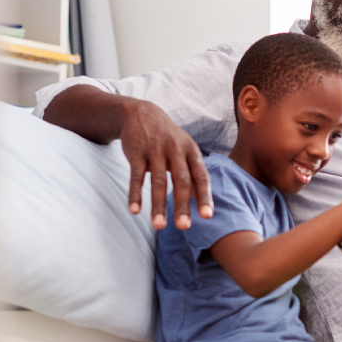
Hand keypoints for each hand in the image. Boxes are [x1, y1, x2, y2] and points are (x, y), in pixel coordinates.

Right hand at [119, 99, 212, 229]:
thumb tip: (204, 203)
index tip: (207, 216)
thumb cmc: (168, 139)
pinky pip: (136, 176)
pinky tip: (134, 211)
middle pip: (181, 181)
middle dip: (182, 205)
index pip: (201, 176)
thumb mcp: (185, 151)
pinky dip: (135, 194)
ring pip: (158, 181)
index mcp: (191, 152)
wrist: (141, 113)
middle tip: (184, 227)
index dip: (204, 196)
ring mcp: (155, 150)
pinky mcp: (136, 152)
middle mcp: (176, 150)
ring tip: (159, 226)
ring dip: (158, 205)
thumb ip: (194, 176)